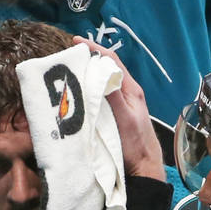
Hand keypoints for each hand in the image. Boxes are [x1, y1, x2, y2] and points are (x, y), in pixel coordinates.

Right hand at [73, 35, 164, 180]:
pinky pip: (100, 97)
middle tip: (67, 58)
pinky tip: (77, 94)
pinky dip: (88, 91)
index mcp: (130, 90)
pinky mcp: (114, 115)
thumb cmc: (136, 145)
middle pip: (106, 70)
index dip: (94, 49)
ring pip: (102, 83)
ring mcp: (120, 104)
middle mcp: (126, 93)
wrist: (143, 167)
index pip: (112, 61)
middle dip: (88, 60)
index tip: (76, 42)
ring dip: (87, 76)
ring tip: (68, 72)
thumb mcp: (125, 119)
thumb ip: (114, 96)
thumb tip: (102, 72)